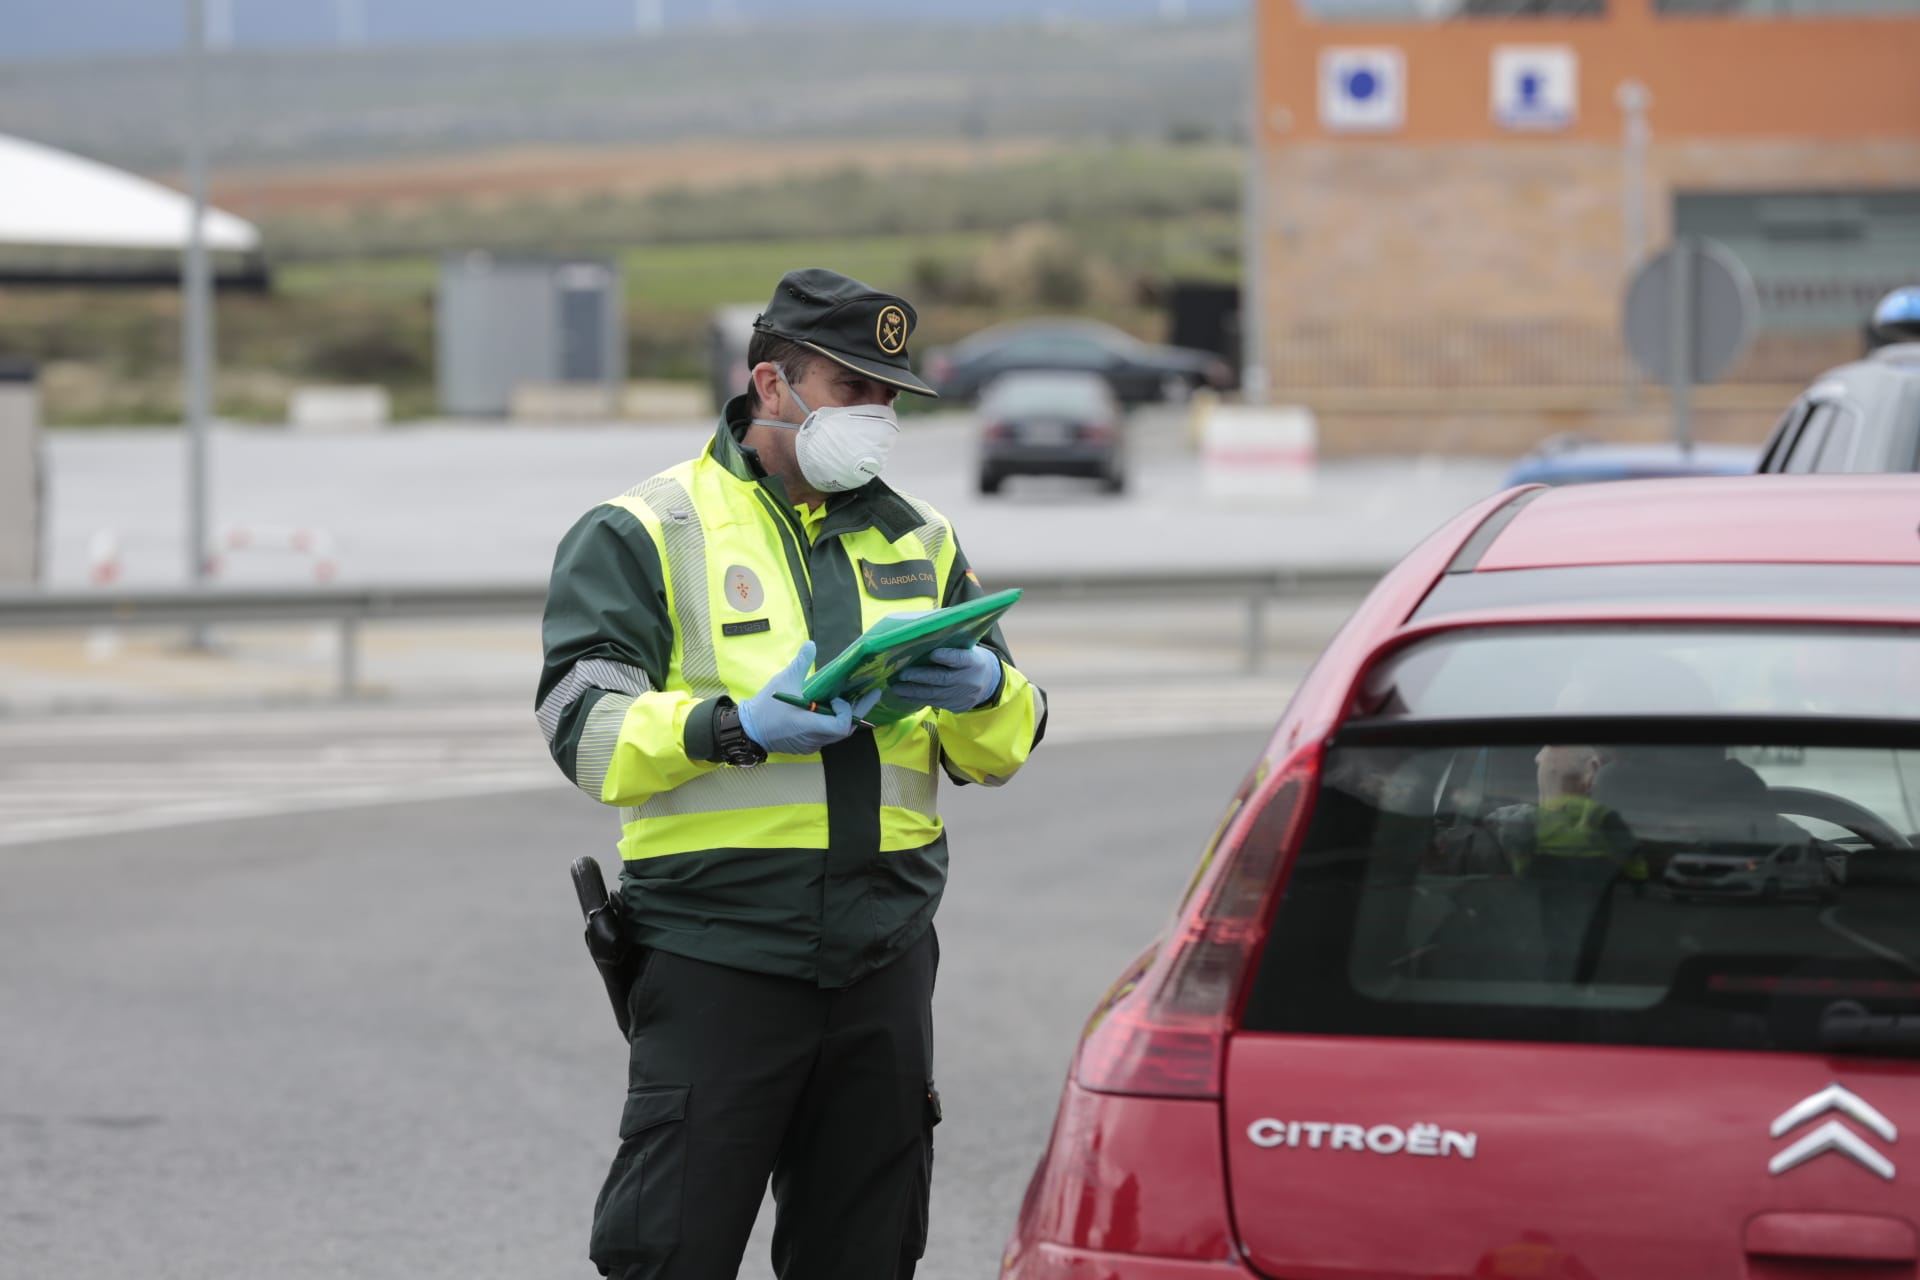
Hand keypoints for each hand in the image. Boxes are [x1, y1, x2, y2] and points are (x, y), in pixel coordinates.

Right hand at [738, 641, 883, 754]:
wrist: (749, 729)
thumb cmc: (766, 707)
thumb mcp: (784, 680)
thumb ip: (801, 663)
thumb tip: (810, 644)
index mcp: (810, 725)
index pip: (842, 726)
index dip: (847, 711)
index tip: (838, 697)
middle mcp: (814, 739)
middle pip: (846, 730)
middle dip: (858, 712)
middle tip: (872, 694)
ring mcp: (811, 745)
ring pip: (838, 735)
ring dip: (847, 718)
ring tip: (856, 701)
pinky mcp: (807, 746)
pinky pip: (827, 737)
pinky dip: (834, 724)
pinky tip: (835, 711)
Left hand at [889, 646, 1002, 712]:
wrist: (988, 681)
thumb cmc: (968, 658)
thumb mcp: (966, 648)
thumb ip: (949, 644)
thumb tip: (920, 634)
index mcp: (973, 660)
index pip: (961, 658)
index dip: (948, 656)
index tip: (933, 654)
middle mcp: (969, 679)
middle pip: (943, 679)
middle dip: (921, 677)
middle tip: (902, 675)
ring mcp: (963, 695)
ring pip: (935, 694)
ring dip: (913, 691)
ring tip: (897, 688)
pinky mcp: (957, 706)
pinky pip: (935, 703)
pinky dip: (918, 699)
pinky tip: (905, 695)